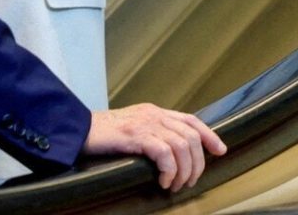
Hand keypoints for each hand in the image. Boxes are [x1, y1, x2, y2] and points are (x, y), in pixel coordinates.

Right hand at [84, 104, 225, 191]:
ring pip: (182, 145)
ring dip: (184, 171)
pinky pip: (165, 153)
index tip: (220, 151)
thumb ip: (151, 133)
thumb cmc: (102, 135)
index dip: (209, 135)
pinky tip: (162, 181)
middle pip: (192, 136)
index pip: (190, 120)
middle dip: (197, 163)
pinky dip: (169, 170)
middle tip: (189, 182)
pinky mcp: (135, 135)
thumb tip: (172, 154)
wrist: (77, 130)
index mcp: (154, 111)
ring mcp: (145, 123)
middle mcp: (153, 114)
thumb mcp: (132, 128)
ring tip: (175, 185)